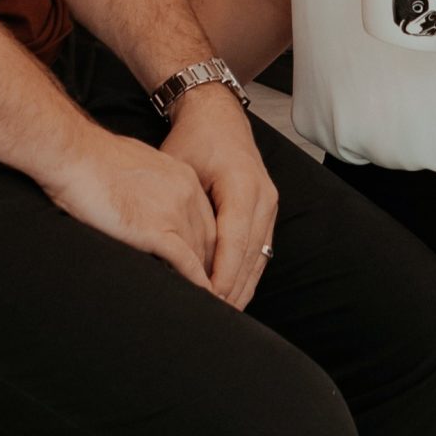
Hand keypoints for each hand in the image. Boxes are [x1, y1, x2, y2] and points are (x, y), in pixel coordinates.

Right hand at [41, 126, 217, 292]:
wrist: (74, 155)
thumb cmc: (92, 159)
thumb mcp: (135, 166)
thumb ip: (149, 186)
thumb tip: (143, 203)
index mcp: (182, 176)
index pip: (206, 218)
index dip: (207, 245)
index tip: (206, 263)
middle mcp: (186, 192)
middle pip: (209, 238)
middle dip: (211, 265)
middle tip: (210, 289)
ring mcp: (173, 211)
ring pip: (201, 253)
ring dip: (206, 279)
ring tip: (206, 301)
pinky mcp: (156, 229)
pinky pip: (185, 262)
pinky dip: (195, 282)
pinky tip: (200, 297)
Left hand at [161, 87, 278, 308]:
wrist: (217, 116)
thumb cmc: (193, 140)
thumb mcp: (177, 168)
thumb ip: (176, 208)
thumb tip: (166, 249)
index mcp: (242, 185)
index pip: (234, 241)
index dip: (222, 274)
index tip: (210, 301)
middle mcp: (264, 196)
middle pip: (251, 254)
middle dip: (233, 289)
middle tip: (213, 320)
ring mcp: (270, 204)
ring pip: (259, 256)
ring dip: (242, 287)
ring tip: (223, 316)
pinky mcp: (267, 210)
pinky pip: (261, 249)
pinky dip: (247, 273)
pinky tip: (234, 294)